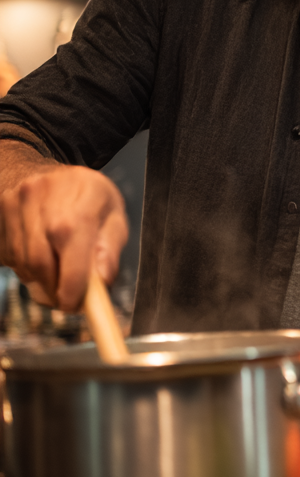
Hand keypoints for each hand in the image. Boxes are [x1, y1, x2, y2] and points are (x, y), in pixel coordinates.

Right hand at [0, 165, 126, 309]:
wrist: (46, 171)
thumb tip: (103, 280)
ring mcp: (15, 205)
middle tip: (69, 300)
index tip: (77, 304)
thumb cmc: (87, 196)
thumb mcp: (112, 213)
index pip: (70, 244)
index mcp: (81, 197)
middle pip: (41, 262)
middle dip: (55, 290)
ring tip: (58, 275)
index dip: (72, 284)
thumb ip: (110, 247)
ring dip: (41, 282)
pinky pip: (9, 258)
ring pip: (23, 264)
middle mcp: (43, 198)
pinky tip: (41, 258)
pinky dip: (26, 269)